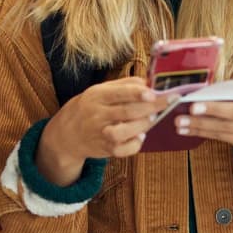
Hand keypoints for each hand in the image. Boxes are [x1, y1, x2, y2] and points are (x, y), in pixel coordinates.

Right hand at [37, 77, 173, 185]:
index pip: (119, 93)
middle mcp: (97, 114)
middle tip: (165, 103)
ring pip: (123, 132)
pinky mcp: (105, 149)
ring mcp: (100, 133)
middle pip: (126, 112)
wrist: (67, 134)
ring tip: (150, 119)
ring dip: (142, 126)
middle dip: (150, 108)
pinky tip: (140, 136)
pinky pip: (123, 150)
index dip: (138, 93)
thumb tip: (149, 82)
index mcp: (96, 96)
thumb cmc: (90, 107)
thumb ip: (125, 85)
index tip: (154, 93)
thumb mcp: (100, 90)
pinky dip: (135, 144)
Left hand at [175, 87, 232, 171]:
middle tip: (183, 115)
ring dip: (197, 127)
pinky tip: (185, 130)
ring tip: (179, 122)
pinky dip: (200, 133)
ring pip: (220, 131)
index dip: (216, 107)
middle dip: (204, 118)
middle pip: (227, 121)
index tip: (196, 104)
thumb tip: (210, 84)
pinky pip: (217, 137)